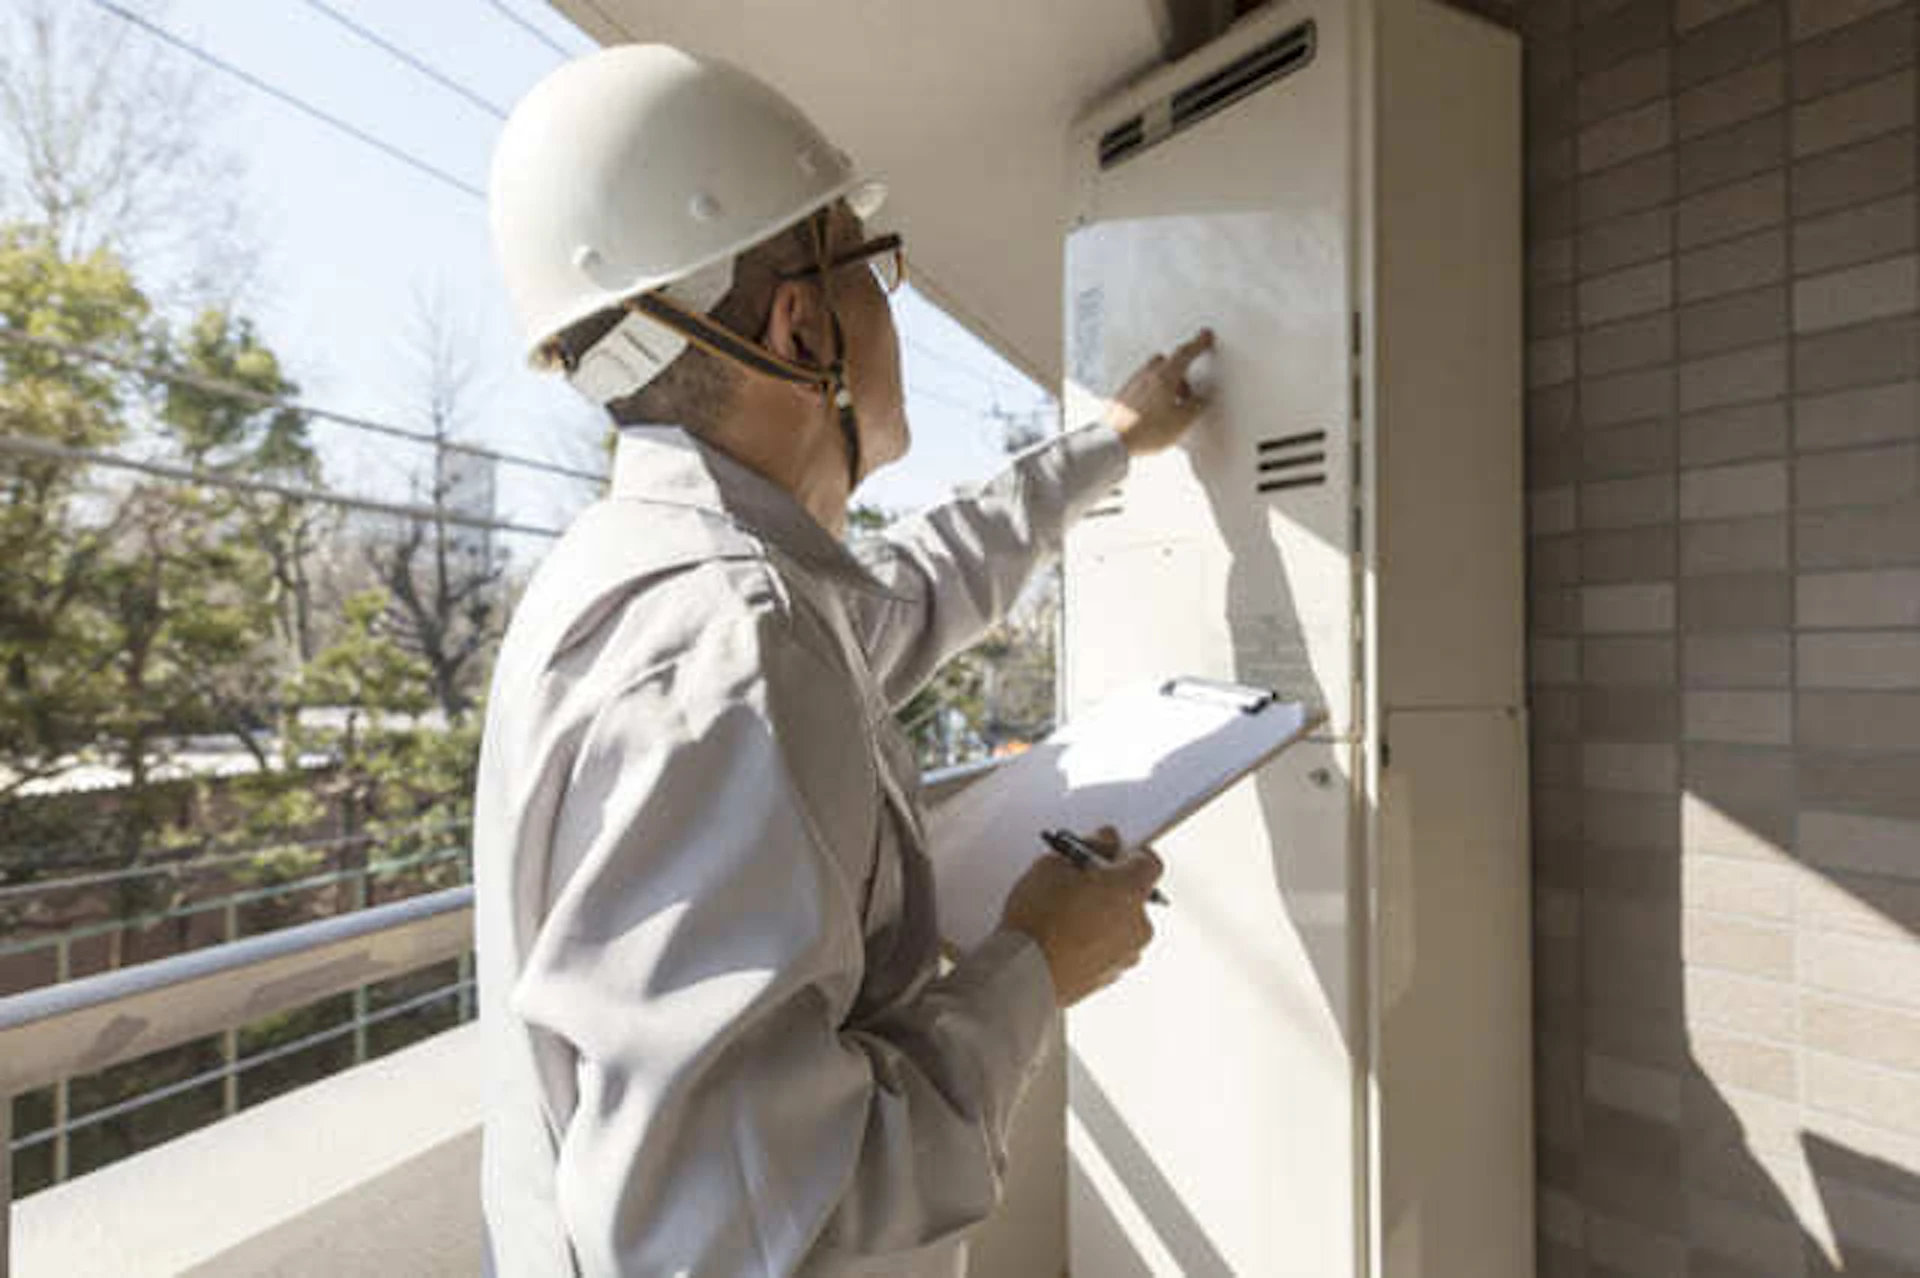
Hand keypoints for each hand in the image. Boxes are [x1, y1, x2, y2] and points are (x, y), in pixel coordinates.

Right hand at [998, 826, 1164, 1007]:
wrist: (1022, 973)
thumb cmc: (1037, 921)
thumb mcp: (1054, 864)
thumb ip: (1088, 846)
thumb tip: (1103, 843)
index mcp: (1131, 891)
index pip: (1149, 862)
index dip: (1128, 854)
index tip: (1108, 852)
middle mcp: (1139, 925)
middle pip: (1135, 896)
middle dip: (1112, 886)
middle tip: (1078, 882)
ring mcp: (1127, 954)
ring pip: (1122, 925)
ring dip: (1103, 916)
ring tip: (1065, 915)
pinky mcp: (1111, 976)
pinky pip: (1110, 949)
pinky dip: (1094, 941)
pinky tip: (1064, 938)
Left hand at [1103, 329, 1215, 456]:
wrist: (1112, 441)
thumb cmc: (1146, 431)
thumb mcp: (1181, 421)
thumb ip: (1195, 406)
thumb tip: (1201, 400)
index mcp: (1165, 376)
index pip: (1185, 353)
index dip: (1198, 344)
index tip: (1205, 336)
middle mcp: (1147, 375)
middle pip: (1167, 362)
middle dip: (1180, 372)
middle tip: (1188, 393)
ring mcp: (1133, 384)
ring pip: (1154, 374)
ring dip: (1166, 384)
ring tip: (1171, 409)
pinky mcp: (1123, 396)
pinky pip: (1143, 387)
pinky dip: (1152, 394)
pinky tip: (1154, 414)